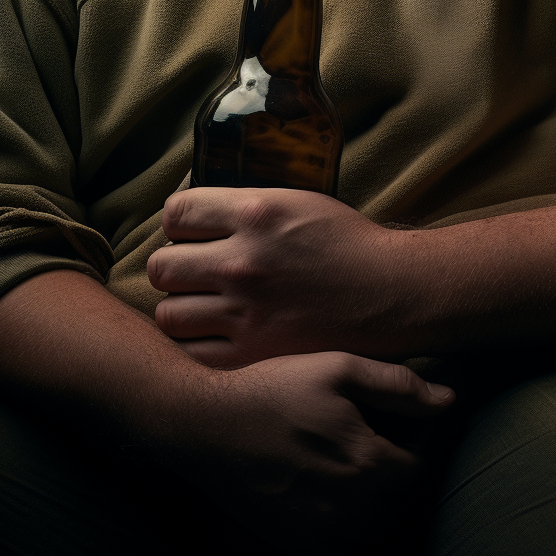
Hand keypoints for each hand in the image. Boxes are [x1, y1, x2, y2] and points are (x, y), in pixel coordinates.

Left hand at [148, 186, 418, 366]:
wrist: (393, 293)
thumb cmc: (349, 244)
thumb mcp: (298, 202)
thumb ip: (245, 206)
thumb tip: (198, 211)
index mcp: (254, 214)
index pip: (175, 212)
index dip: (178, 223)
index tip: (189, 233)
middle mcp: (242, 261)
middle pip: (163, 266)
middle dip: (175, 268)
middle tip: (193, 275)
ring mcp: (244, 311)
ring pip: (169, 313)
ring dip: (182, 309)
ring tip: (203, 308)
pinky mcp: (252, 353)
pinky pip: (193, 351)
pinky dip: (199, 344)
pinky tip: (217, 335)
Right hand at [177, 350, 452, 554]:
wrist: (206, 424)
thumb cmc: (274, 387)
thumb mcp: (338, 368)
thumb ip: (398, 386)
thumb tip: (450, 401)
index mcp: (366, 462)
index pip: (419, 470)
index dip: (418, 447)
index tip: (405, 429)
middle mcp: (348, 506)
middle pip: (396, 501)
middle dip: (394, 475)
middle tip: (373, 443)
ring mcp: (319, 531)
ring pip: (370, 527)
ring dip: (370, 501)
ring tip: (347, 464)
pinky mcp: (294, 545)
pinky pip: (338, 545)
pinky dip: (342, 524)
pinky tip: (324, 488)